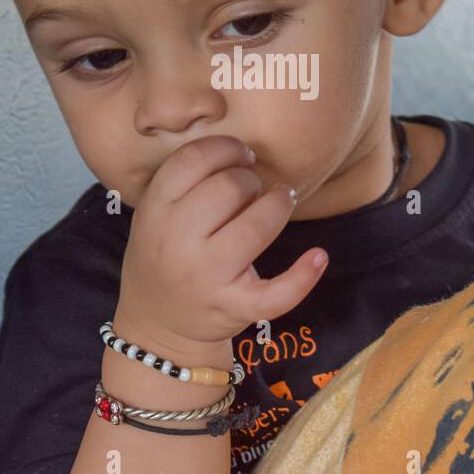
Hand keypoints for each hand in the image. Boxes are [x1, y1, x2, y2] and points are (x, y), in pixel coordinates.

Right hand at [114, 136, 328, 356]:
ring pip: (256, 227)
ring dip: (278, 205)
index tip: (241, 155)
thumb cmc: (164, 256)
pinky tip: (318, 256)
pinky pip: (275, 293)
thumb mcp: (154, 214)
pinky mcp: (234, 307)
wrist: (157, 325)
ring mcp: (206, 277)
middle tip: (254, 188)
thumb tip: (246, 152)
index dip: (227, 148)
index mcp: (155, 210)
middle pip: (230, 187)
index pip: (194, 159)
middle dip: (251, 179)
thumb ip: (185, 182)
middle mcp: (177, 242)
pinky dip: (302, 276)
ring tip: (281, 201)